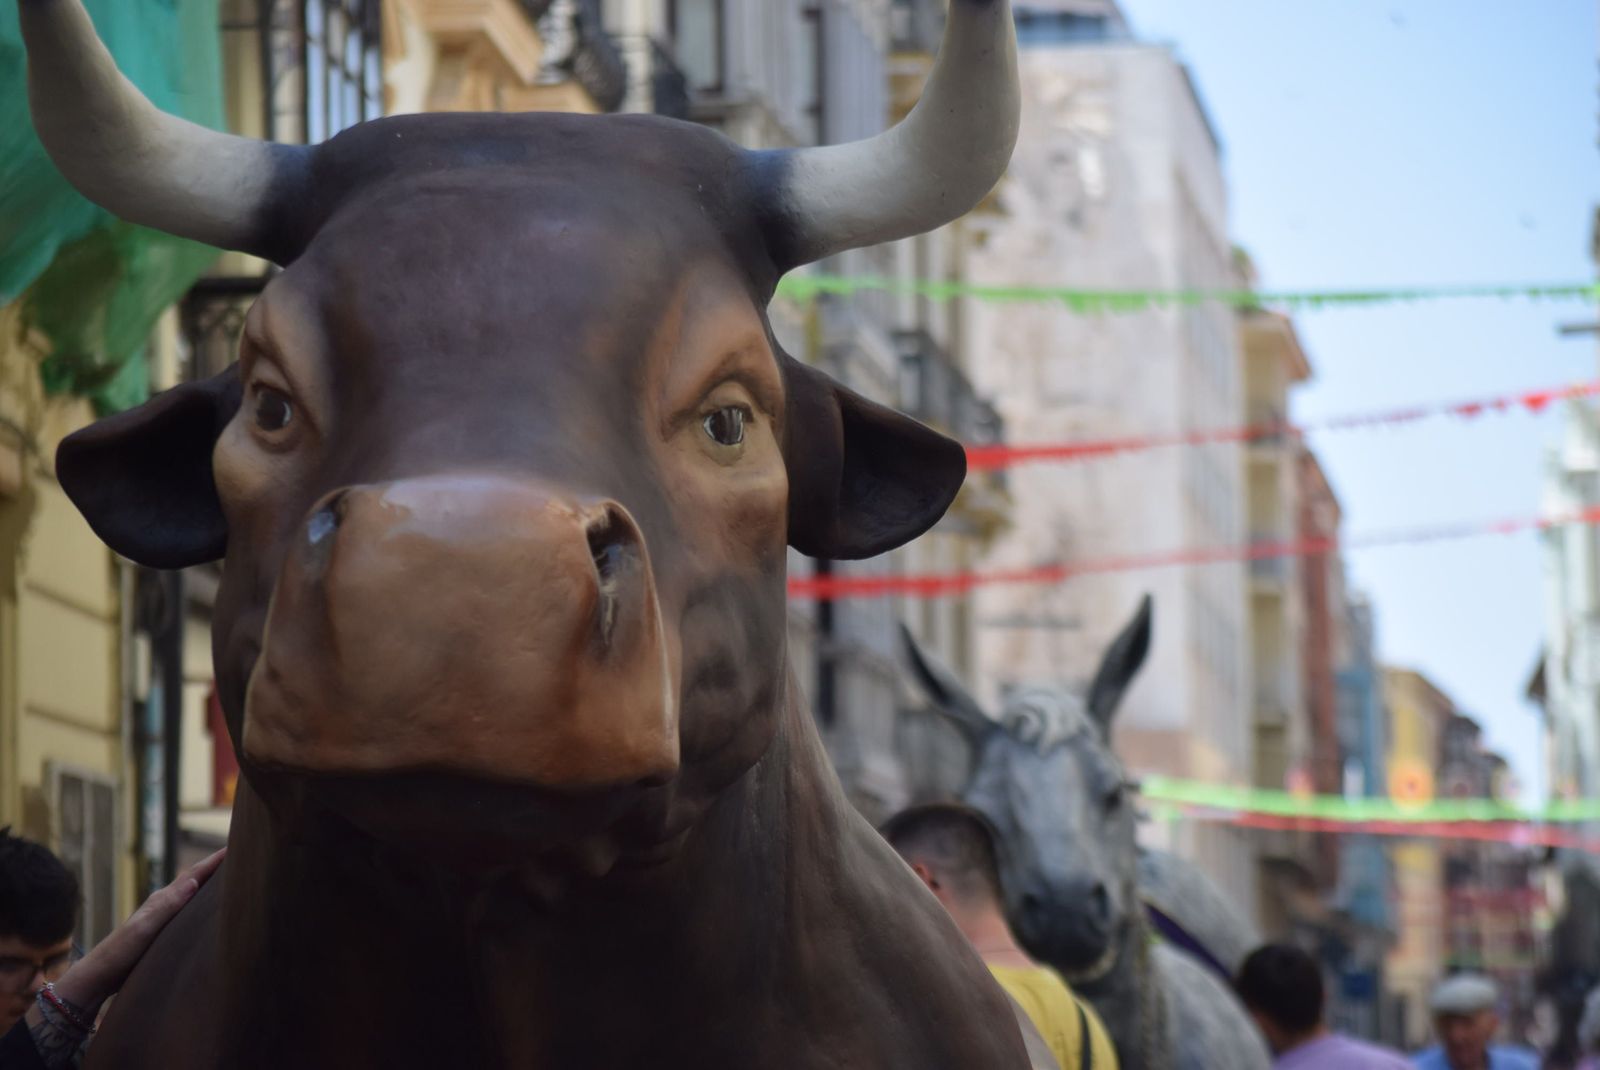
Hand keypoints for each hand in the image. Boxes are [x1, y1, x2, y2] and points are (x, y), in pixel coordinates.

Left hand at [50, 848, 225, 1015]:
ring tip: (231, 878)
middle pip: (195, 879)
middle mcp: (164, 905)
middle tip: (241, 856)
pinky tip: (208, 911)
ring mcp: (163, 918)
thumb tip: (194, 881)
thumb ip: (167, 905)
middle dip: (216, 867)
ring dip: (210, 884)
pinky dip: (202, 904)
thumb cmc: (120, 953)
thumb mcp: (144, 929)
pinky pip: (189, 911)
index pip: (193, 874)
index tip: (237, 845)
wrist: (99, 976)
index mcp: (162, 900)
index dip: (214, 860)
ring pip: (192, 895)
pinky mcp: (163, 932)